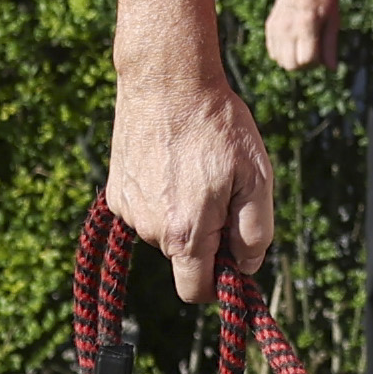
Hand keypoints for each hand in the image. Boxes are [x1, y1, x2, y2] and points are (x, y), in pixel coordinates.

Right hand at [103, 51, 279, 306]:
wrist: (167, 83)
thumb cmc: (219, 129)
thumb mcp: (257, 179)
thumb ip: (255, 232)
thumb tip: (246, 268)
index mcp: (185, 233)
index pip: (196, 291)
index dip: (220, 284)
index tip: (235, 261)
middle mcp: (150, 228)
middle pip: (185, 259)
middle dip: (208, 241)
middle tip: (225, 194)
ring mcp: (128, 210)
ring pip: (167, 234)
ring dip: (186, 216)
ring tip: (199, 172)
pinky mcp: (115, 192)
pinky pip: (148, 212)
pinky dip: (165, 199)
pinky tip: (175, 165)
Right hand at [257, 0, 337, 74]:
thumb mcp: (333, 20)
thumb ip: (330, 45)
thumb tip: (332, 69)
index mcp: (306, 26)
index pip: (307, 60)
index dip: (317, 62)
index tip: (323, 52)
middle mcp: (287, 28)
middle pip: (291, 65)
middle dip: (304, 65)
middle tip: (314, 51)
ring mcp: (276, 28)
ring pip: (280, 61)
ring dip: (293, 59)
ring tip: (304, 45)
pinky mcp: (269, 26)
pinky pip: (272, 51)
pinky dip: (283, 53)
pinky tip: (294, 42)